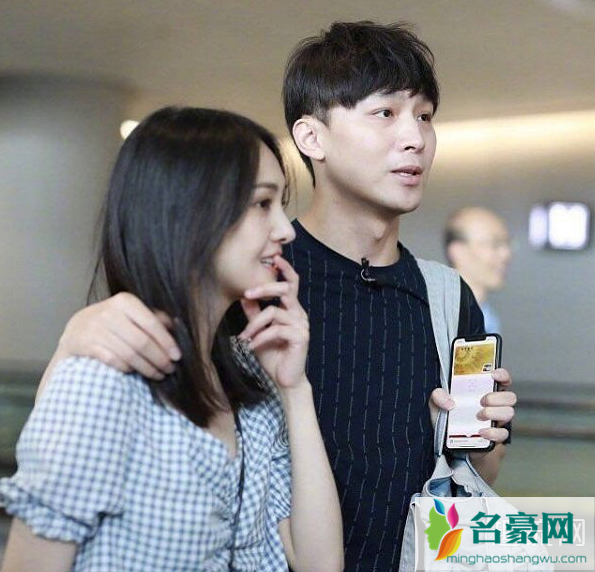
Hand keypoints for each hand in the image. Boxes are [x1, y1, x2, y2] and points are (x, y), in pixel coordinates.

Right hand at [57, 293, 180, 378]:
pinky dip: (127, 368)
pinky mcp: (85, 345)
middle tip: (170, 369)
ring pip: (129, 354)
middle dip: (159, 359)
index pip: (152, 324)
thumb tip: (176, 326)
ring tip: (158, 374)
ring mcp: (95, 329)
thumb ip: (153, 317)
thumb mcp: (132, 312)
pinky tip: (136, 372)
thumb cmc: (114, 320)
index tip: (177, 356)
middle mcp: (109, 313)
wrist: (78, 327)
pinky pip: (113, 361)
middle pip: (141, 342)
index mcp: (125, 302)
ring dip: (147, 368)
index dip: (166, 342)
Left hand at [238, 256, 308, 390]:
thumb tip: (244, 295)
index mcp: (292, 309)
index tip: (274, 259)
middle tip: (246, 292)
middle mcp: (299, 314)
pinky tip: (251, 346)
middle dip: (265, 288)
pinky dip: (260, 337)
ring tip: (244, 337)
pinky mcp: (301, 338)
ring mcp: (301, 325)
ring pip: (274, 312)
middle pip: (285, 290)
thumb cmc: (272, 355)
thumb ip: (254, 313)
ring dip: (254, 324)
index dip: (285, 270)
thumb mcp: (258, 331)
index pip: (292, 284)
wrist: (284, 380)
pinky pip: (276, 330)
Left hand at [429, 367, 515, 443]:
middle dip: (497, 397)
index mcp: (483, 391)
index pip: (502, 379)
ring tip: (479, 415)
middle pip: (510, 396)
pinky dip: (493, 432)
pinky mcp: (495, 436)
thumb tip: (448, 401)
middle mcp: (494, 405)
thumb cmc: (448, 417)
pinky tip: (481, 431)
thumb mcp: (437, 403)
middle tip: (482, 400)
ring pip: (509, 413)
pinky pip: (503, 433)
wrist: (450, 443)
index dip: (502, 375)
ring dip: (495, 413)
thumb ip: (438, 396)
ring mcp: (496, 420)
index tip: (493, 375)